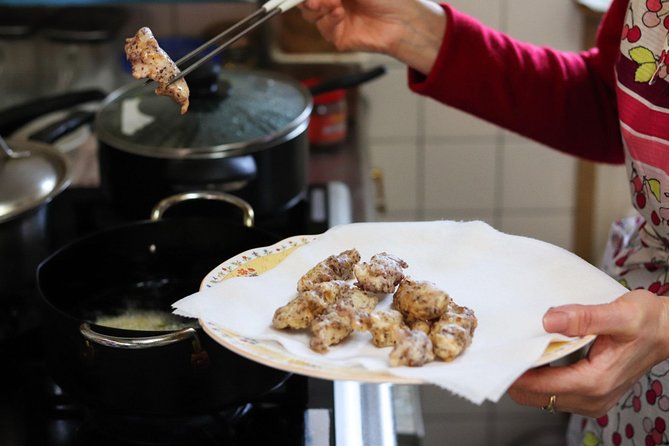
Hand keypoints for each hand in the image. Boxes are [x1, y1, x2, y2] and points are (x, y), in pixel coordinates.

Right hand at [299, 0, 444, 73]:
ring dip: (317, 5)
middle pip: (306, 2)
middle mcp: (334, 3)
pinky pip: (323, 27)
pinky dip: (328, 18)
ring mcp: (334, 20)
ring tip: (333, 2)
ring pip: (310, 14)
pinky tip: (339, 12)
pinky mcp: (338, 37)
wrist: (402, 20)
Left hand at [507, 289, 668, 416]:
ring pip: (543, 397)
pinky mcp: (590, 395)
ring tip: (514, 352)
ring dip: (526, 378)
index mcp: (595, 382)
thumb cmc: (647, 322)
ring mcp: (591, 400)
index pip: (541, 386)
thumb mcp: (619, 314)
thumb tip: (549, 319)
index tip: (498, 356)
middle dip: (516, 376)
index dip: (516, 373)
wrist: (667, 332)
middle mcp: (592, 398)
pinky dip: (539, 379)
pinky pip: (554, 393)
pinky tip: (534, 358)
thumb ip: (583, 318)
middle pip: (536, 396)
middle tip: (500, 351)